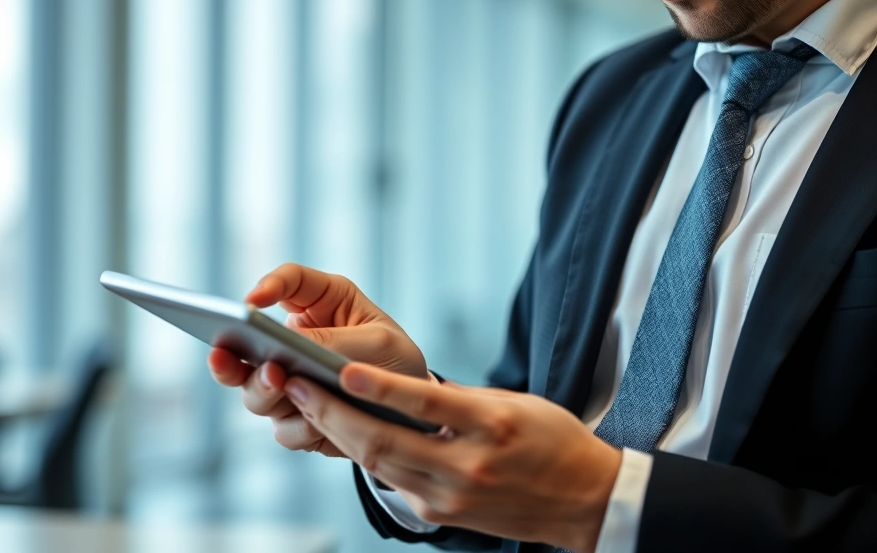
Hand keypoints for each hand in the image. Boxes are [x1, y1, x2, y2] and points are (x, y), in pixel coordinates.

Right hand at [207, 263, 428, 457]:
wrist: (413, 414)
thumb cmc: (396, 361)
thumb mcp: (379, 342)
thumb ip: (336, 342)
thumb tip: (292, 345)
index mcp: (321, 303)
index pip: (288, 282)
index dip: (267, 286)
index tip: (250, 304)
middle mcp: (297, 339)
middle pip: (250, 342)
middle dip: (237, 351)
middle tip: (232, 353)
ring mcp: (290, 379)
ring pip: (255, 390)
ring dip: (263, 390)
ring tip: (279, 383)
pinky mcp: (295, 415)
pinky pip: (283, 426)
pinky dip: (298, 426)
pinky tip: (315, 424)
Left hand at [283, 363, 621, 552]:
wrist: (584, 501)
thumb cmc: (552, 441)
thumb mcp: (513, 403)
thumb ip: (458, 399)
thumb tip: (401, 388)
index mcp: (492, 426)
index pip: (425, 404)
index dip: (380, 387)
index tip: (342, 369)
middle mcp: (469, 466)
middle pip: (384, 442)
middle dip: (332, 413)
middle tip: (297, 384)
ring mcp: (452, 496)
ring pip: (378, 465)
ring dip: (336, 433)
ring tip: (306, 404)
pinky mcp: (441, 513)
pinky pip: (392, 480)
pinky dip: (362, 454)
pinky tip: (340, 431)